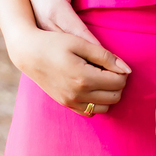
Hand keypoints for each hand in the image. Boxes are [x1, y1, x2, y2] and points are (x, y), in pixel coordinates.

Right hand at [10, 26, 131, 115]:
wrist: (28, 53)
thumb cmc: (55, 43)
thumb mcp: (81, 43)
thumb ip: (105, 56)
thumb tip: (127, 70)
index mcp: (83, 78)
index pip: (118, 82)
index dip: (122, 72)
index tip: (115, 62)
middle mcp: (77, 94)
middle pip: (114, 97)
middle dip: (118, 83)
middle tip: (111, 69)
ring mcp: (70, 102)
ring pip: (105, 107)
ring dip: (109, 94)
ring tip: (102, 77)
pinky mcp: (65, 104)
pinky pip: (90, 112)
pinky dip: (97, 101)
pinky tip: (92, 86)